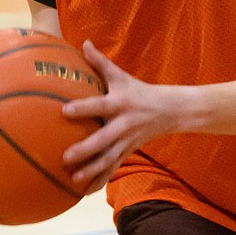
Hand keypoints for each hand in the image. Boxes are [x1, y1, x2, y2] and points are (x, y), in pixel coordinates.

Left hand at [60, 41, 182, 191]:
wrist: (171, 110)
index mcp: (120, 103)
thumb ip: (100, 62)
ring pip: (109, 159)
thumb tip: (83, 42)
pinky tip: (85, 192)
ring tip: (74, 181)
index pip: (99, 106)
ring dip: (92, 171)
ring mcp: (127, 141)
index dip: (83, 108)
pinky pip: (113, 168)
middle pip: (103, 139)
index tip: (64, 111)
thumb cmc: (139, 91)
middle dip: (86, 150)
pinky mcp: (129, 152)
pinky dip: (100, 180)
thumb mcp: (121, 75)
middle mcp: (123, 125)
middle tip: (66, 157)